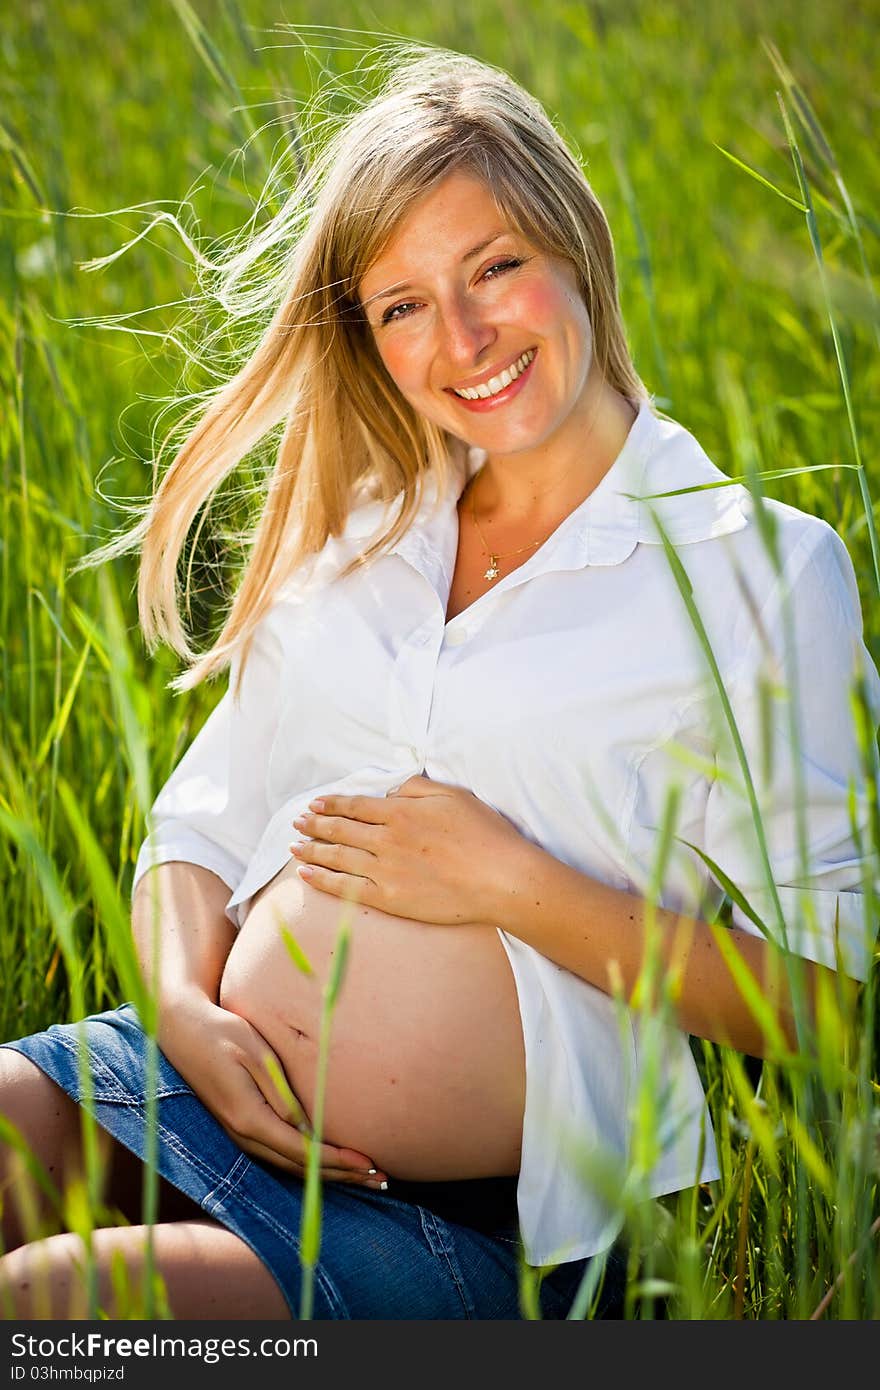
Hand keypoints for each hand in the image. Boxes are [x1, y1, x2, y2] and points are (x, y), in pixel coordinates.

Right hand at [156, 990, 386, 1187]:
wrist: (182, 1029)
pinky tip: (328, 1162)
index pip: (302, 1151)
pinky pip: (280, 1154)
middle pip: (299, 1167)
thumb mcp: (256, 1054)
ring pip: (290, 1165)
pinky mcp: (241, 1125)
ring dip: (327, 1173)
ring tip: (364, 1176)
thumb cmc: (222, 1032)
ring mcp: (239, 1133)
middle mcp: (243, 1134)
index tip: (369, 1163)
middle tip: (380, 1179)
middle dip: (341, 1175)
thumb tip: (306, 1127)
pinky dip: (309, 1163)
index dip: (337, 1161)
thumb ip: (281, 1092)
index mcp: (248, 1117)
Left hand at [289, 774, 529, 924]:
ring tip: (294, 847)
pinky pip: (346, 889)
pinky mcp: (389, 899)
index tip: (315, 804)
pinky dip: (322, 880)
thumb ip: (415, 788)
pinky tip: (306, 874)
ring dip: (311, 850)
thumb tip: (389, 793)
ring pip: (337, 858)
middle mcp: (386, 840)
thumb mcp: (452, 795)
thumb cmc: (484, 834)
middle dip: (314, 825)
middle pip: (339, 830)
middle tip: (297, 823)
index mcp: (401, 812)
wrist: (500, 879)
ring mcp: (385, 871)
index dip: (331, 804)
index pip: (355, 805)